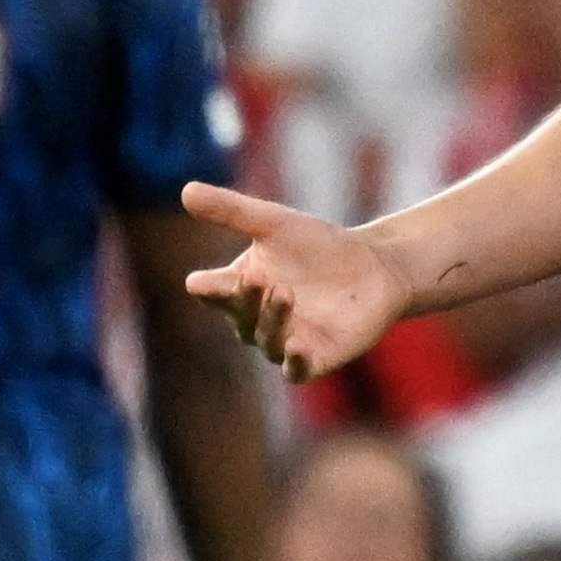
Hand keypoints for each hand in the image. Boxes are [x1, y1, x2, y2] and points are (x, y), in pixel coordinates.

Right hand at [181, 181, 411, 380]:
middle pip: (240, 317)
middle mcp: (257, 321)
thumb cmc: (318, 245)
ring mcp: (285, 343)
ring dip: (272, 319)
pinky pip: (297, 370)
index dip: (208, 289)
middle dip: (246, 299)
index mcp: (240, 290)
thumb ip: (231, 211)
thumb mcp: (274, 222)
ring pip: (267, 340)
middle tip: (256, 276)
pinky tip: (296, 345)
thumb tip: (186, 190)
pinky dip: (295, 360)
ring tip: (284, 292)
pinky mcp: (317, 360)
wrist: (375, 267)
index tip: (200, 283)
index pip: (214, 293)